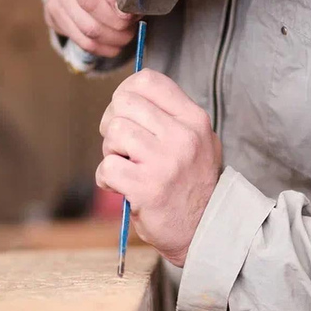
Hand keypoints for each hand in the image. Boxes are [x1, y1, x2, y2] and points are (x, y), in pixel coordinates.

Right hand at [46, 0, 139, 57]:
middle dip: (115, 22)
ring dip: (110, 38)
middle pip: (89, 1)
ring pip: (84, 25)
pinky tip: (112, 46)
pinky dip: (98, 48)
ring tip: (125, 37)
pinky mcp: (53, 8)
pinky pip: (76, 37)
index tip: (130, 13)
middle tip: (131, 27)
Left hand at [96, 70, 222, 266]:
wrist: (204, 230)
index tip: (124, 112)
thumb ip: (169, 116)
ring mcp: (164, 161)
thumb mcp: (196, 140)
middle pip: (123, 103)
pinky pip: (107, 166)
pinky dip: (106, 178)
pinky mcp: (146, 187)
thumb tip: (129, 94)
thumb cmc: (192, 185)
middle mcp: (182, 136)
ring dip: (110, 151)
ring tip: (126, 166)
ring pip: (113, 132)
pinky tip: (122, 186)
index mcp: (193, 119)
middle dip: (112, 123)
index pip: (147, 81)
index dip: (125, 92)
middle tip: (121, 146)